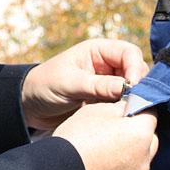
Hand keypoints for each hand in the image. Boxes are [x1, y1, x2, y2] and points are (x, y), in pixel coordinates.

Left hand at [21, 39, 147, 129]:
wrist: (30, 106)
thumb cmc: (45, 86)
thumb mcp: (69, 84)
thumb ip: (98, 85)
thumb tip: (127, 88)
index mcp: (98, 50)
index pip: (129, 52)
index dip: (136, 69)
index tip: (134, 88)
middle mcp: (107, 64)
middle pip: (137, 70)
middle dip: (139, 85)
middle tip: (134, 104)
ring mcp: (108, 82)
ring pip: (134, 88)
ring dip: (133, 99)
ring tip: (128, 112)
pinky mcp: (107, 100)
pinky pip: (125, 102)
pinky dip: (126, 109)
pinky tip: (122, 119)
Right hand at [53, 101, 157, 169]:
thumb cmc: (77, 137)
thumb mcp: (98, 109)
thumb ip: (120, 106)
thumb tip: (130, 105)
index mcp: (142, 133)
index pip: (151, 113)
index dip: (137, 107)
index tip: (124, 108)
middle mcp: (145, 157)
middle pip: (149, 138)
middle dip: (137, 131)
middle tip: (113, 128)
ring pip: (140, 157)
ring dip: (130, 150)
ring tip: (104, 147)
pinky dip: (120, 168)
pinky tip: (101, 164)